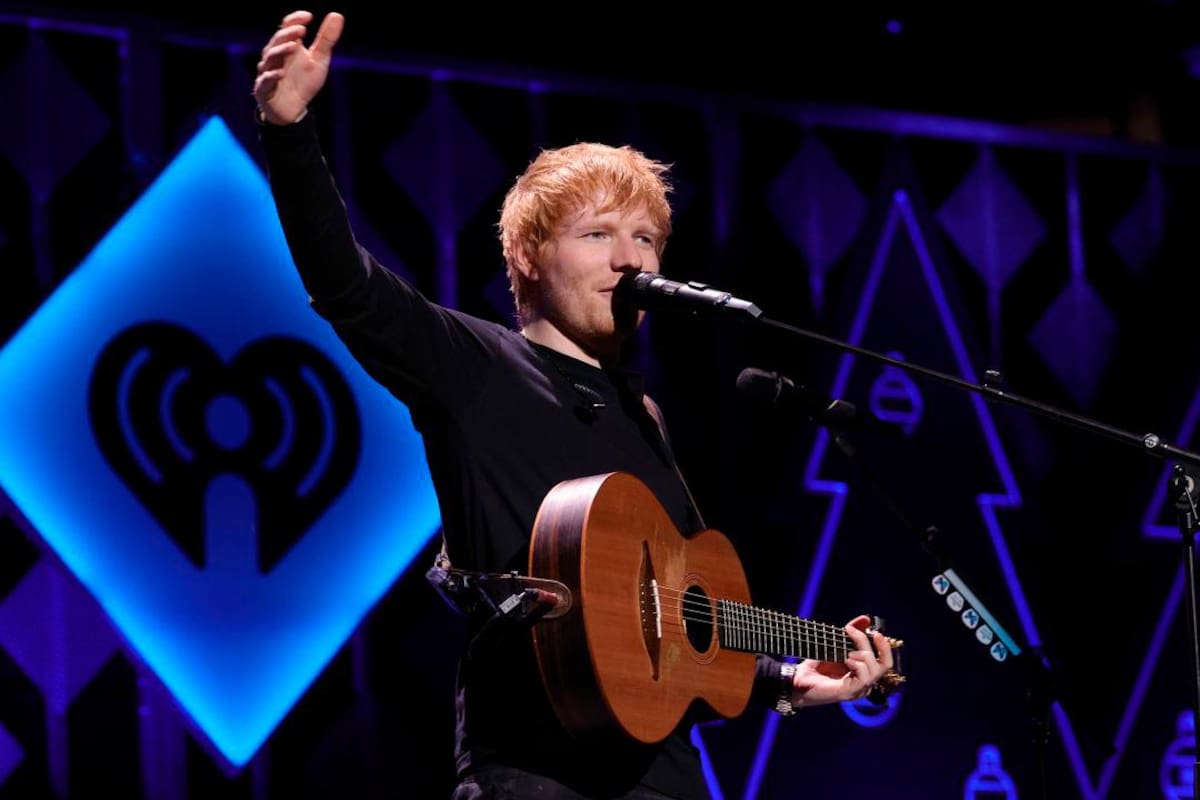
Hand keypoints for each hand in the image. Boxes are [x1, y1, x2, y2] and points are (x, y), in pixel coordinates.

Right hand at [253, 10, 343, 124]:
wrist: (294, 110)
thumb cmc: (304, 82)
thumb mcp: (319, 59)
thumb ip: (326, 39)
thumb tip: (337, 15)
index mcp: (288, 46)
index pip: (287, 27)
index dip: (295, 20)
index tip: (308, 17)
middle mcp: (275, 56)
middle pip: (277, 40)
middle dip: (288, 34)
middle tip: (302, 30)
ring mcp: (268, 71)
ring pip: (270, 57)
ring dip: (281, 50)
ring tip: (294, 46)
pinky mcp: (264, 89)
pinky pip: (265, 81)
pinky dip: (271, 76)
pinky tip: (281, 73)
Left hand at [788, 614, 893, 706]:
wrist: (798, 680)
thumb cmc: (817, 665)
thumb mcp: (836, 645)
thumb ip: (852, 634)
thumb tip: (866, 619)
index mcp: (865, 673)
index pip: (886, 661)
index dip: (884, 645)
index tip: (873, 630)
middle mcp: (865, 683)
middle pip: (885, 664)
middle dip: (877, 646)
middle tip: (855, 632)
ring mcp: (859, 689)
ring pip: (875, 670)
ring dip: (863, 654)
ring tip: (847, 651)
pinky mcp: (849, 692)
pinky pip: (864, 679)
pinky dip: (857, 665)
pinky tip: (847, 659)